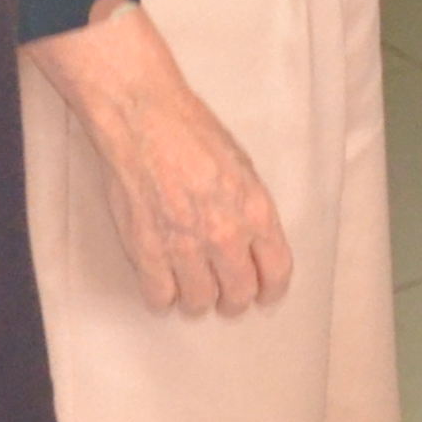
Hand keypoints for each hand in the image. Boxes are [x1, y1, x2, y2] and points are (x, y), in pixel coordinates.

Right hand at [27, 3, 292, 312]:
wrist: (145, 119)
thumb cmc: (194, 133)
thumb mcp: (242, 167)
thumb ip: (250, 210)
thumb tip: (253, 244)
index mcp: (255, 211)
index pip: (277, 272)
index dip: (270, 290)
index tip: (263, 295)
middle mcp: (225, 235)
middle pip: (238, 295)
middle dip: (234, 299)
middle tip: (223, 294)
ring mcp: (185, 247)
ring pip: (199, 303)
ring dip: (197, 300)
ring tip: (191, 285)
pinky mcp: (147, 251)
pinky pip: (159, 298)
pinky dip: (162, 296)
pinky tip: (163, 281)